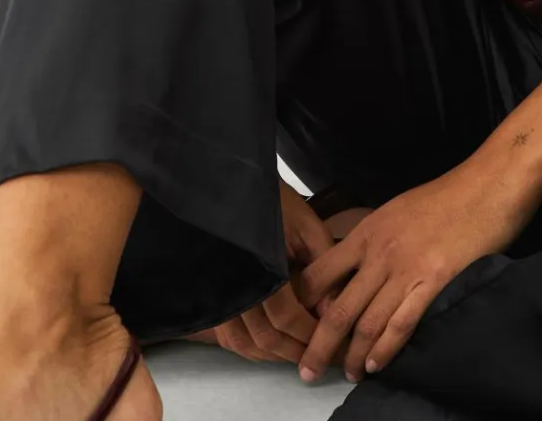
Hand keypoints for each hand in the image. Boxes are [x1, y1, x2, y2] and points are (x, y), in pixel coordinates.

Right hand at [182, 179, 350, 365]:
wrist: (230, 181)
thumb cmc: (273, 200)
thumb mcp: (306, 224)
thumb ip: (323, 267)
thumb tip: (331, 311)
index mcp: (261, 264)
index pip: (285, 316)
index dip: (308, 335)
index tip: (328, 344)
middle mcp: (236, 283)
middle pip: (264, 336)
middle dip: (293, 352)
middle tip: (317, 359)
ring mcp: (219, 290)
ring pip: (241, 342)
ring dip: (269, 356)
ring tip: (294, 356)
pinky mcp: (211, 292)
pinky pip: (225, 334)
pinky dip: (247, 347)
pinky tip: (266, 346)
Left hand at [291, 162, 539, 384]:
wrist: (486, 186)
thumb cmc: (444, 198)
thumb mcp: (396, 212)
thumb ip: (375, 241)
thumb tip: (357, 270)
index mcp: (366, 232)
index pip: (320, 273)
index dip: (303, 305)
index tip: (296, 326)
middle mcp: (379, 252)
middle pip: (338, 308)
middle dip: (319, 345)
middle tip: (307, 370)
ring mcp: (405, 268)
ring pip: (367, 323)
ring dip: (353, 355)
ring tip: (348, 374)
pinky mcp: (433, 282)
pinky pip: (401, 324)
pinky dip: (385, 349)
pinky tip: (376, 365)